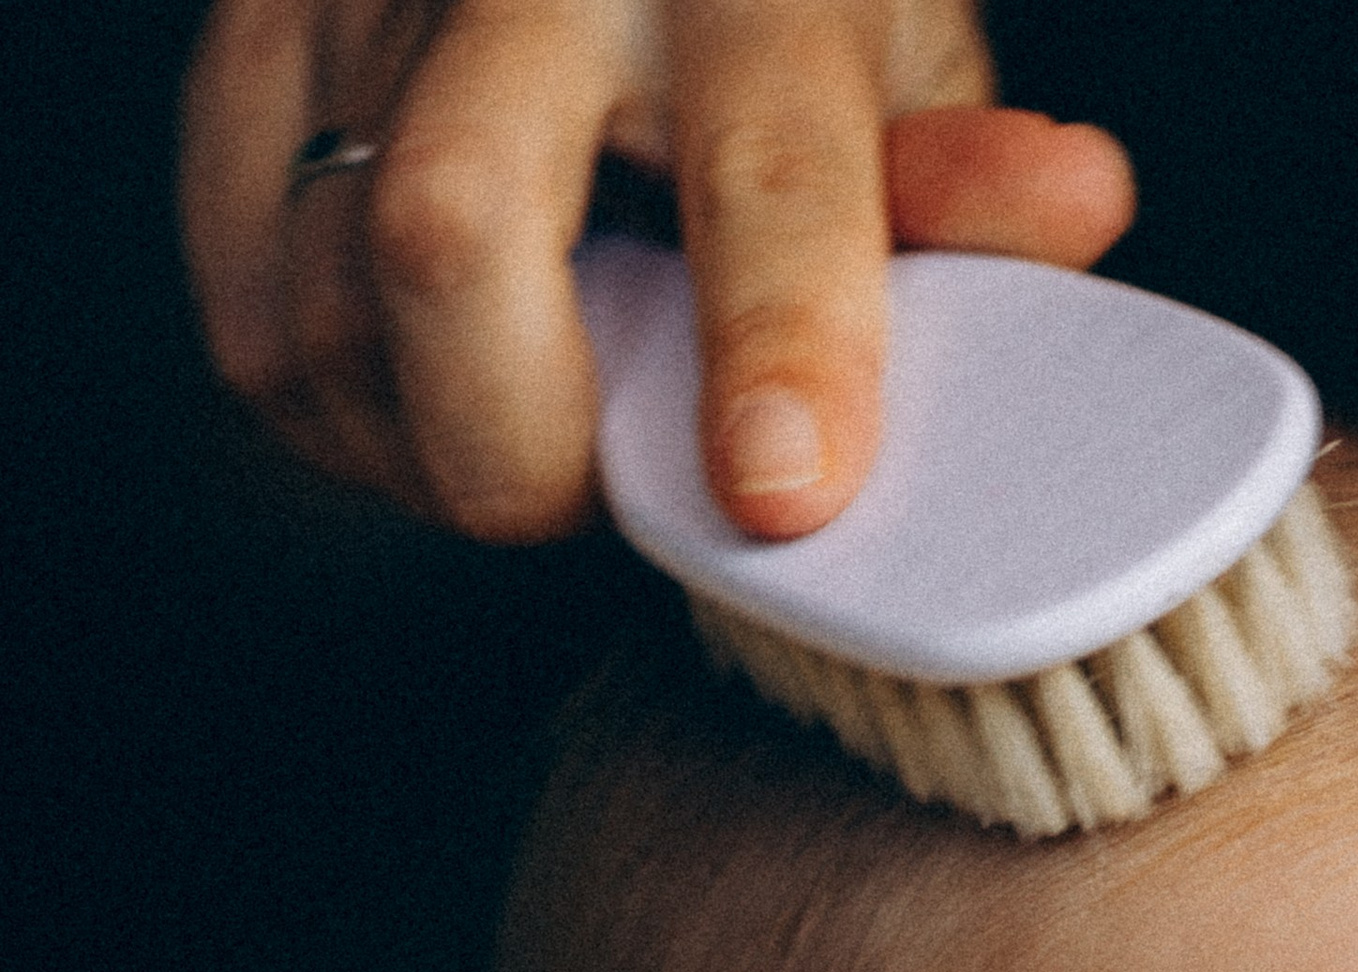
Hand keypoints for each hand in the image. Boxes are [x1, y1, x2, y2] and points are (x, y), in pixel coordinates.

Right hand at [181, 0, 1136, 540]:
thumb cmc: (762, 8)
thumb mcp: (895, 62)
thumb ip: (967, 176)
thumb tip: (1073, 208)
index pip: (762, 168)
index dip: (775, 342)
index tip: (783, 495)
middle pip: (448, 240)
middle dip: (532, 445)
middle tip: (619, 477)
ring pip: (333, 315)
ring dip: (444, 446)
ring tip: (548, 418)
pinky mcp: (244, 58)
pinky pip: (253, 316)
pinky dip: (351, 409)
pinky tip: (441, 389)